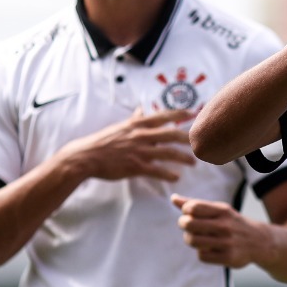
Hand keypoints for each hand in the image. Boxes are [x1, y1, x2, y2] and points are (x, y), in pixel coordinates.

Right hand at [59, 107, 195, 180]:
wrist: (85, 156)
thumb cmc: (103, 141)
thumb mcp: (120, 126)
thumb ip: (135, 119)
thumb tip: (142, 109)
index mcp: (138, 124)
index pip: (163, 116)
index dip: (180, 114)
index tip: (194, 113)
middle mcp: (141, 135)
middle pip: (171, 134)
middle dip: (188, 138)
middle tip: (201, 141)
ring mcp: (139, 151)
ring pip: (167, 153)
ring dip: (183, 158)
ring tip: (193, 163)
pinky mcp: (135, 166)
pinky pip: (156, 170)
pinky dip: (168, 174)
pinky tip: (176, 177)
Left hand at [171, 194, 270, 268]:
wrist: (260, 241)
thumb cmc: (233, 223)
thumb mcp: (220, 210)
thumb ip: (196, 204)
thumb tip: (173, 198)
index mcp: (223, 211)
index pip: (193, 207)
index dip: (185, 210)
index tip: (189, 213)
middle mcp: (225, 225)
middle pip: (189, 224)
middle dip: (183, 224)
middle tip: (187, 226)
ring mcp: (227, 242)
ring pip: (193, 241)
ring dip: (190, 239)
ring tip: (195, 238)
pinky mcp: (228, 257)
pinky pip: (202, 256)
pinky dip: (202, 253)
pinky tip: (208, 249)